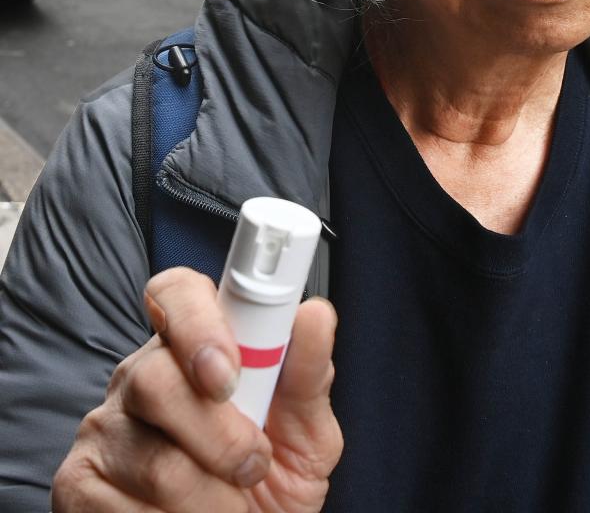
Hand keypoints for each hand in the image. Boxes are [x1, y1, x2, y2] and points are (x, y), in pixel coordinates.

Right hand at [52, 267, 342, 511]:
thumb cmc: (273, 478)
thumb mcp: (306, 429)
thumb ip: (307, 376)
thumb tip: (315, 314)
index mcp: (195, 344)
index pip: (176, 292)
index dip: (198, 324)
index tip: (230, 373)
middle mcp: (140, 375)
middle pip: (155, 378)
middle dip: (218, 434)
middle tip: (252, 464)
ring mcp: (104, 427)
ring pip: (151, 458)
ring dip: (210, 498)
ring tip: (229, 504)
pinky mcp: (79, 484)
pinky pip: (122, 508)